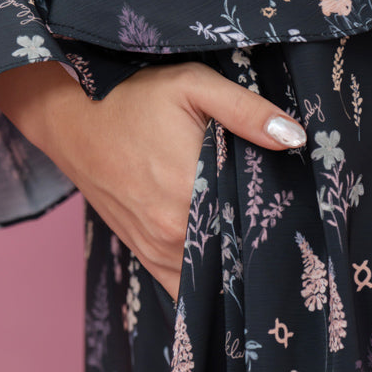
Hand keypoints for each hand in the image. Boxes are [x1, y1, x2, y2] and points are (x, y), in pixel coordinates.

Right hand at [0, 59, 305, 300]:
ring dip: (236, 265)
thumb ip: (246, 110)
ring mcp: (156, 250)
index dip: (280, 221)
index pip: (253, 224)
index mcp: (190, 193)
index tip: (300, 219)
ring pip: (212, 274)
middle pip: (236, 252)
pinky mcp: (144, 254)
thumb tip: (295, 138)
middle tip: (289, 233)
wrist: (70, 121)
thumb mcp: (192, 85)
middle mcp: (172, 233)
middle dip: (262, 245)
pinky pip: (184, 286)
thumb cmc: (131, 98)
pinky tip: (228, 271)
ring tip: (263, 251)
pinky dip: (207, 281)